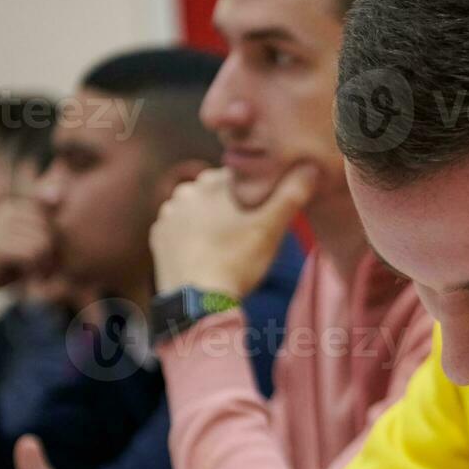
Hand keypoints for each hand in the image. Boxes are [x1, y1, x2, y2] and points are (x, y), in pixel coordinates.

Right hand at [0, 198, 52, 315]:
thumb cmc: (1, 267)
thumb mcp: (26, 247)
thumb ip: (45, 232)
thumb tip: (61, 200)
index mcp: (15, 207)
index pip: (52, 219)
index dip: (54, 243)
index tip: (49, 261)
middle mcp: (7, 211)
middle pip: (49, 230)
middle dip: (51, 254)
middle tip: (45, 272)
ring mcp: (0, 226)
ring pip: (43, 242)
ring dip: (45, 264)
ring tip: (38, 276)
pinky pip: (32, 254)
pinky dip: (36, 270)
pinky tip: (31, 278)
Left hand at [150, 163, 316, 298]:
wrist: (197, 301)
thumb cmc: (237, 261)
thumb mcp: (272, 228)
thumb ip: (292, 194)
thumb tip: (311, 167)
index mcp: (213, 181)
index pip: (239, 175)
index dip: (254, 192)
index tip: (262, 212)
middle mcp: (185, 191)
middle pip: (216, 192)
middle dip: (229, 206)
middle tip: (246, 231)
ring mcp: (167, 215)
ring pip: (196, 210)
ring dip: (208, 221)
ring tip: (225, 245)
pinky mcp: (158, 237)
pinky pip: (179, 229)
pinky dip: (190, 238)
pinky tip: (205, 253)